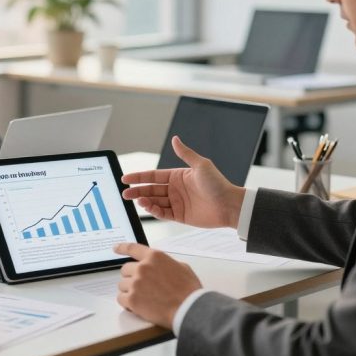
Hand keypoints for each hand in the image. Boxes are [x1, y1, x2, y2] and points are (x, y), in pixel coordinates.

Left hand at [114, 243, 201, 327]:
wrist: (189, 309)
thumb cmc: (188, 291)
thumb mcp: (182, 267)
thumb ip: (166, 263)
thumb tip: (161, 266)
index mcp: (154, 257)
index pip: (132, 248)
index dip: (122, 248)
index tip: (115, 248)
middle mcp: (143, 267)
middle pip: (125, 270)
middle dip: (131, 277)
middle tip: (141, 287)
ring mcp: (136, 283)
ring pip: (122, 285)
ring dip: (130, 291)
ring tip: (143, 298)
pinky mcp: (132, 299)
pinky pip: (121, 299)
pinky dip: (127, 303)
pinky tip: (137, 306)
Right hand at [122, 136, 244, 227]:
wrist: (229, 205)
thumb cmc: (218, 184)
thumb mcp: (200, 165)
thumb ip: (185, 153)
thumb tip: (175, 139)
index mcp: (178, 176)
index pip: (153, 176)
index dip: (139, 177)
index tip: (126, 178)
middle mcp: (175, 189)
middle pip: (151, 190)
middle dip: (137, 191)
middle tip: (125, 193)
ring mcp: (177, 203)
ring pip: (155, 202)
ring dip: (145, 201)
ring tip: (136, 200)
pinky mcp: (180, 216)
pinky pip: (163, 213)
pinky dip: (154, 211)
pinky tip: (148, 208)